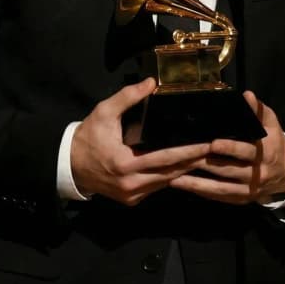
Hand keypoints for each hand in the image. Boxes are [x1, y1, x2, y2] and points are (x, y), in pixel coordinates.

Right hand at [71, 78, 212, 205]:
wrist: (70, 164)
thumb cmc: (88, 136)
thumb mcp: (104, 112)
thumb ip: (128, 97)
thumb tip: (151, 83)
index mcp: (125, 164)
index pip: (165, 158)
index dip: (188, 152)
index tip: (207, 144)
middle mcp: (131, 184)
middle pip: (171, 174)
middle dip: (193, 162)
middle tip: (214, 150)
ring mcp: (132, 195)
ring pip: (166, 183)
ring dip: (184, 171)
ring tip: (204, 158)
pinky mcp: (132, 200)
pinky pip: (157, 188)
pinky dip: (169, 177)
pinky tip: (182, 167)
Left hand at [168, 91, 284, 204]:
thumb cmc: (273, 143)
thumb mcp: (271, 124)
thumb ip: (258, 110)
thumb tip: (247, 95)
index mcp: (265, 153)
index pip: (247, 151)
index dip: (230, 148)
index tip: (213, 143)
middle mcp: (257, 173)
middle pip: (230, 170)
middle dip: (206, 164)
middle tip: (184, 157)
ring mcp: (249, 189)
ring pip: (222, 188)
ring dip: (198, 183)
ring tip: (175, 177)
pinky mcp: (241, 198)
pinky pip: (220, 196)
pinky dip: (202, 192)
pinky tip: (183, 185)